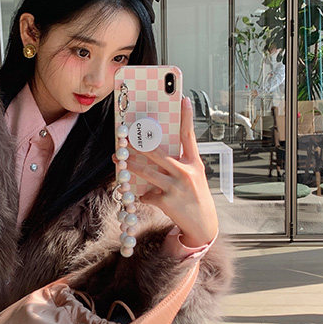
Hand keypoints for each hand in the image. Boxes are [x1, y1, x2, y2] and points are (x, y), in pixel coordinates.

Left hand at [116, 97, 217, 247]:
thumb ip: (180, 162)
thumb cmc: (196, 196)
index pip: (189, 135)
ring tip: (119, 160)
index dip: (187, 116)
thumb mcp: (194, 176)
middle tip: (126, 137)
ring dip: (130, 166)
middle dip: (139, 145)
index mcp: (194, 162)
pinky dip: (143, 196)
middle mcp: (186, 172)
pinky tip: (144, 197)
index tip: (183, 99)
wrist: (203, 224)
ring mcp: (176, 187)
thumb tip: (156, 151)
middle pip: (158, 153)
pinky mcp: (167, 201)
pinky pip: (147, 194)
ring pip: (146, 172)